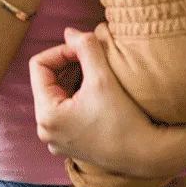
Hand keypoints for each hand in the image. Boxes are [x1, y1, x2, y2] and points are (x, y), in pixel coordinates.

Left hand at [30, 27, 181, 178]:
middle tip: (94, 61)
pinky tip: (99, 97)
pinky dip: (78, 99)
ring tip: (98, 77)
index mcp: (46, 114)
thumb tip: (69, 32)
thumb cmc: (124, 118)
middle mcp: (45, 131)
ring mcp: (56, 141)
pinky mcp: (69, 145)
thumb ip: (85, 47)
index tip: (86, 51)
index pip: (39, 65)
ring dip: (74, 81)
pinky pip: (65, 113)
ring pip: (57, 96)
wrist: (146, 154)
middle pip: (47, 82)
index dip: (62, 51)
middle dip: (69, 66)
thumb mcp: (103, 76)